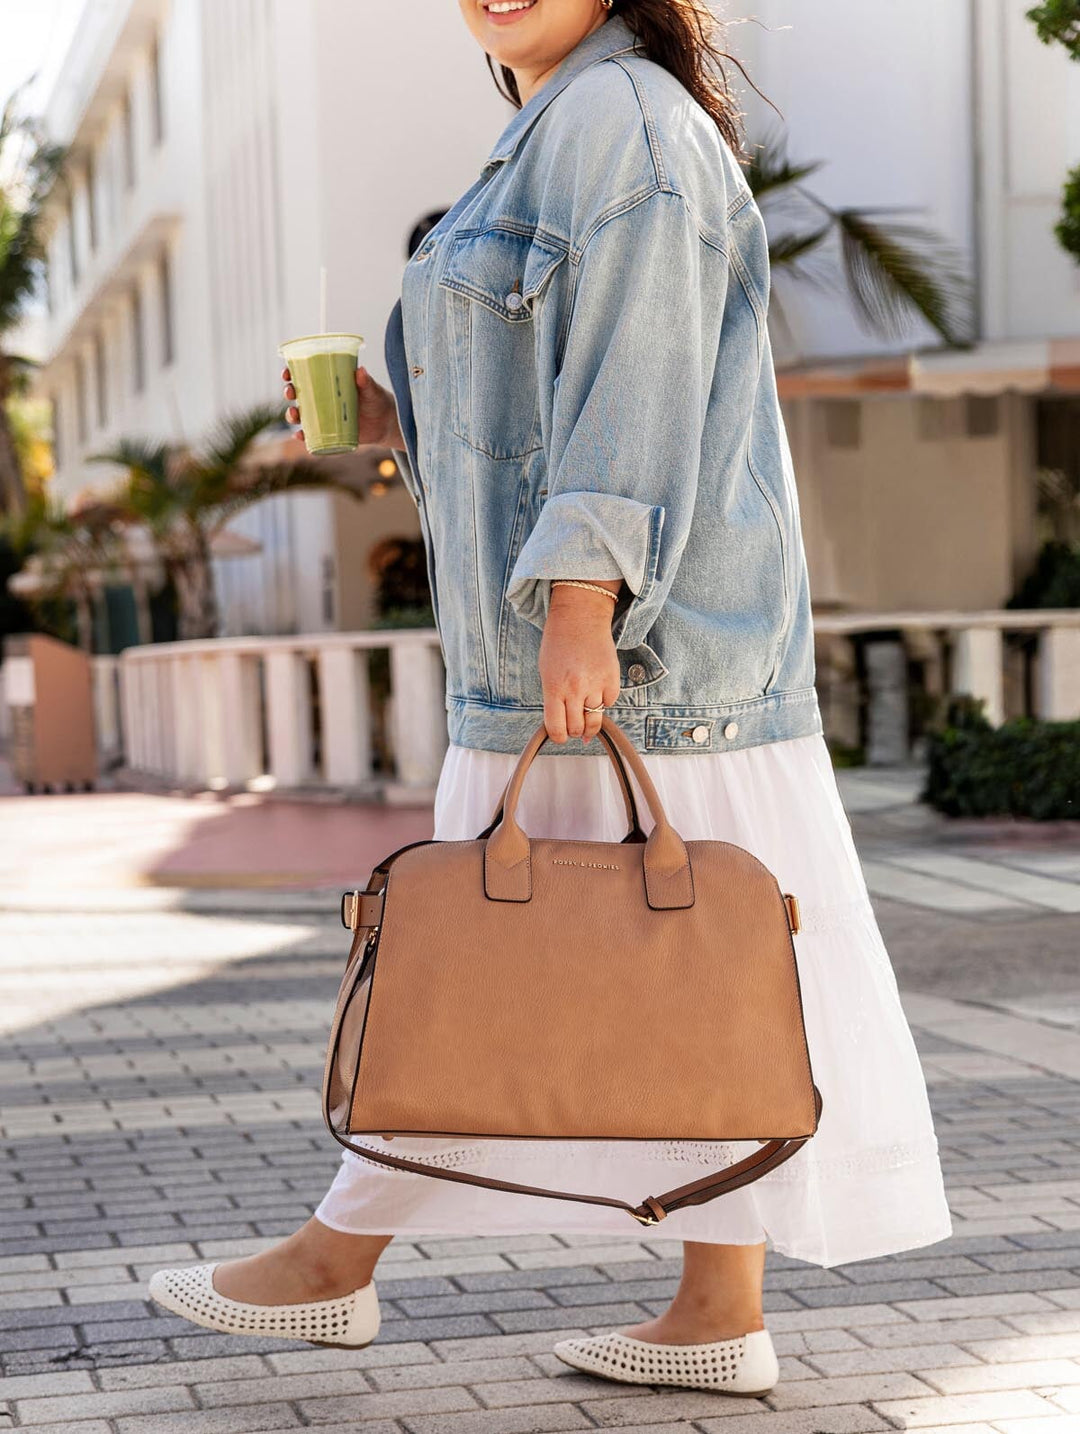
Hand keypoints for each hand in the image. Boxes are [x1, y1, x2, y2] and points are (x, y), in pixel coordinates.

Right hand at [282, 365, 404, 449]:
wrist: (386, 423)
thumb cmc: (377, 400)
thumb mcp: (371, 390)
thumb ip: (366, 382)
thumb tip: (360, 371)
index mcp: (327, 383)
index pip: (304, 375)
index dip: (291, 373)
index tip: (287, 372)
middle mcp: (322, 399)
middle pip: (297, 395)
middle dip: (289, 393)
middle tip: (290, 394)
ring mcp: (324, 416)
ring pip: (301, 415)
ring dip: (292, 415)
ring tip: (295, 416)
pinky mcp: (329, 433)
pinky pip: (311, 435)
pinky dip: (303, 436)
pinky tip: (299, 436)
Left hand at [539, 583, 622, 743]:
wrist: (580, 618)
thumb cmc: (558, 645)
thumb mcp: (547, 673)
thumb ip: (554, 701)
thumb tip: (565, 728)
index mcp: (554, 688)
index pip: (557, 729)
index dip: (559, 737)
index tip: (561, 735)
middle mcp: (575, 689)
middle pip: (577, 728)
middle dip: (575, 730)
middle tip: (574, 721)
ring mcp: (596, 684)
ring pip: (595, 720)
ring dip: (590, 719)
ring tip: (585, 707)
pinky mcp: (612, 679)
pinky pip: (609, 703)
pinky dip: (603, 700)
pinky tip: (597, 687)